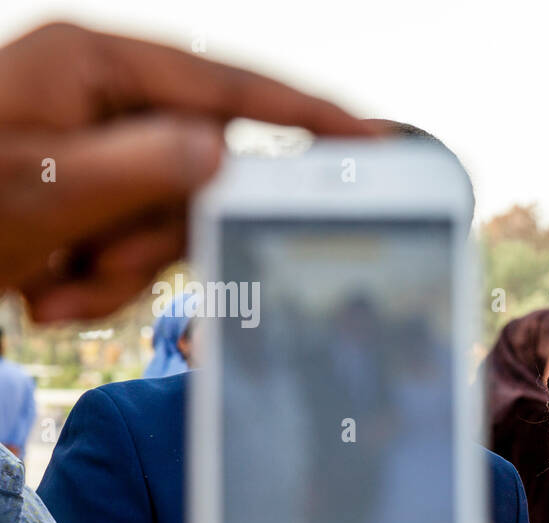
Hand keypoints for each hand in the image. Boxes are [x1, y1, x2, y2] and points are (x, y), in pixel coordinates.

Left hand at [0, 21, 374, 322]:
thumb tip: (225, 152)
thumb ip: (145, 168)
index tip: (372, 138)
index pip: (226, 85)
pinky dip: (95, 281)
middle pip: (198, 172)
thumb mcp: (41, 191)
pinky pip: (132, 244)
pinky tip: (39, 291)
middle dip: (153, 238)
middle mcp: (97, 100)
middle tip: (94, 269)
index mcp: (88, 67)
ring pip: (166, 220)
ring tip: (44, 289)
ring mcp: (89, 149)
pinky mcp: (81, 196)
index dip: (305, 113)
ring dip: (115, 271)